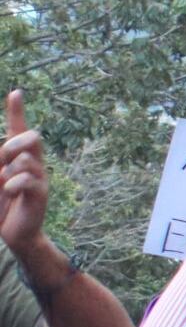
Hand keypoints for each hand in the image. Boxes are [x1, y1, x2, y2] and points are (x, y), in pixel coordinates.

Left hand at [0, 91, 51, 258]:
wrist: (13, 234)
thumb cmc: (0, 206)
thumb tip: (2, 158)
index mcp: (18, 158)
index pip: (19, 129)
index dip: (17, 111)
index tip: (16, 92)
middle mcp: (33, 164)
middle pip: (31, 137)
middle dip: (14, 144)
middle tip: (3, 160)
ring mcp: (39, 178)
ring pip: (26, 159)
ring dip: (8, 171)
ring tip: (3, 186)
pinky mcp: (40, 193)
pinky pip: (28, 179)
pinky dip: (13, 183)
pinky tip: (8, 191)